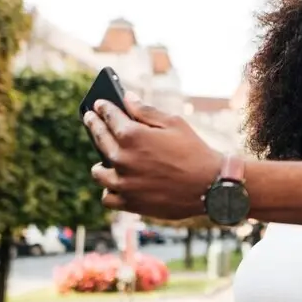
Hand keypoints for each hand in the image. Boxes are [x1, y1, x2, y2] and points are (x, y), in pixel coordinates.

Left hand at [84, 94, 223, 219]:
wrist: (210, 186)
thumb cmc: (195, 151)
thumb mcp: (174, 123)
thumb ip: (146, 111)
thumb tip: (127, 98)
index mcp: (132, 135)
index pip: (109, 116)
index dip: (103, 108)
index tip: (99, 104)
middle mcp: (122, 159)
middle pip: (99, 138)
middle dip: (94, 125)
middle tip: (91, 119)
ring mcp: (124, 183)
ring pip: (98, 172)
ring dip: (101, 163)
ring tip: (104, 161)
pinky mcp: (130, 203)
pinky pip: (108, 197)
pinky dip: (110, 191)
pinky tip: (115, 185)